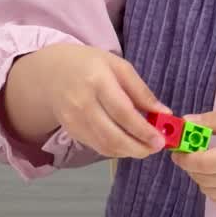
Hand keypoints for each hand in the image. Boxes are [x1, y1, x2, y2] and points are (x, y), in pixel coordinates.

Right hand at [15, 44, 169, 158]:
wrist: (52, 71)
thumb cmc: (90, 65)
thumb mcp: (119, 67)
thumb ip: (141, 91)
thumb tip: (164, 112)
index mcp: (97, 81)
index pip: (123, 112)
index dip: (143, 130)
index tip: (161, 140)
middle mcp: (81, 103)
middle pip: (112, 136)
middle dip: (138, 147)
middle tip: (156, 147)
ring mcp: (72, 120)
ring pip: (104, 146)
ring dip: (129, 152)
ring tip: (146, 148)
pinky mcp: (70, 131)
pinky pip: (96, 146)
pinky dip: (116, 150)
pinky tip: (128, 145)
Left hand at [171, 110, 215, 212]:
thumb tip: (186, 121)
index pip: (205, 163)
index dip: (186, 158)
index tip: (178, 150)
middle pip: (203, 178)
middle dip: (191, 166)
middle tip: (191, 154)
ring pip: (207, 190)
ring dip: (201, 177)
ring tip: (210, 163)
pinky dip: (213, 188)